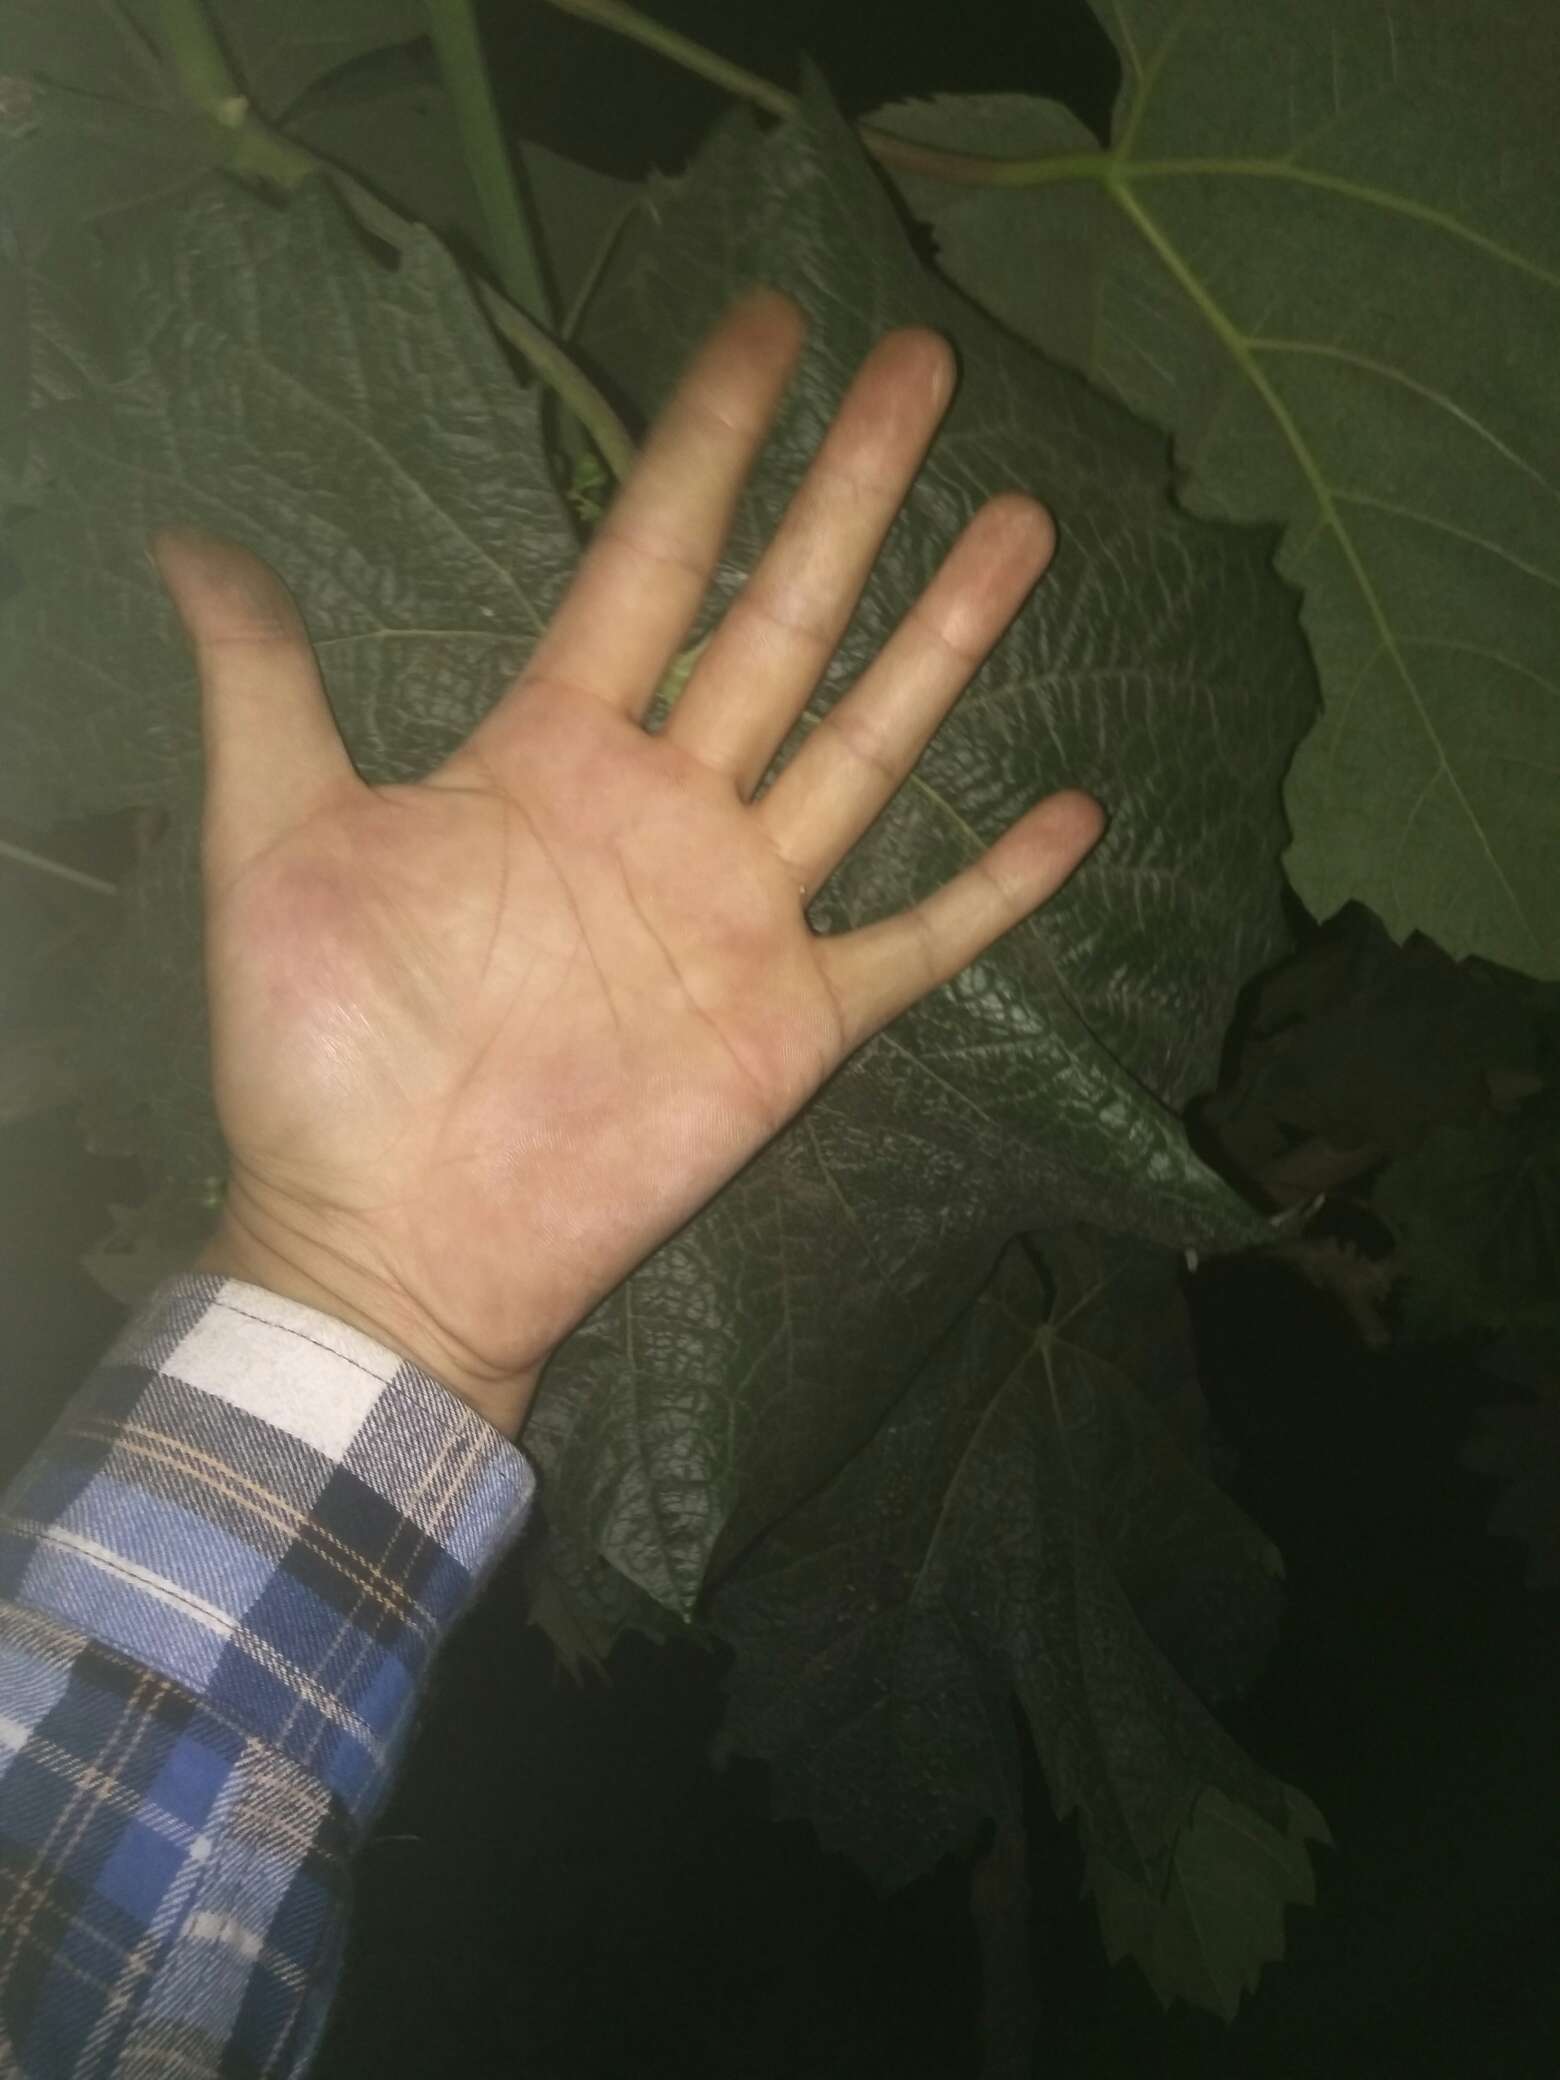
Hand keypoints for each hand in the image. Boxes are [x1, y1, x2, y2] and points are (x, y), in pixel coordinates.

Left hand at [158, 287, 1103, 1437]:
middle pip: (781, 622)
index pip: (649, 562)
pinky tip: (1071, 814)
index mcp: (553, 750)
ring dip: (942, 640)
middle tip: (923, 365)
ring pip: (866, 748)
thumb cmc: (327, 1049)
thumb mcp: (278, 848)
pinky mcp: (795, 1020)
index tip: (769, 329)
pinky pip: (914, 942)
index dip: (707, 445)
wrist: (395, 1236)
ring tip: (1020, 522)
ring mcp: (743, 912)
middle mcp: (666, 807)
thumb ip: (265, 691)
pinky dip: (992, 890)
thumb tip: (187, 542)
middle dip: (851, 495)